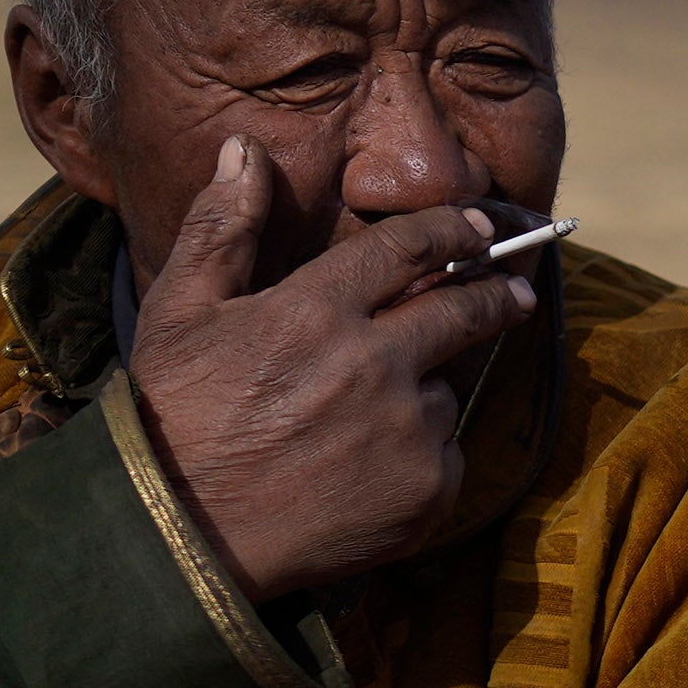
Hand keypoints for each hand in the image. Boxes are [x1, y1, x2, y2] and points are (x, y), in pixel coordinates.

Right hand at [124, 143, 538, 603]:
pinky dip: (424, 453)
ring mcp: (405, 429)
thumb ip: (221, 227)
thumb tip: (244, 149)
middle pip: (463, 310)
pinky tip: (375, 465)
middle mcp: (373, 364)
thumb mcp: (180, 312)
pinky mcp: (426, 490)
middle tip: (514, 294)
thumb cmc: (173, 418)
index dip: (449, 231)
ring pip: (446, 386)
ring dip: (429, 387)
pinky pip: (446, 453)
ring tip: (378, 412)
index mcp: (316, 311)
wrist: (182, 537)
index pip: (408, 248)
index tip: (475, 229)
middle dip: (495, 295)